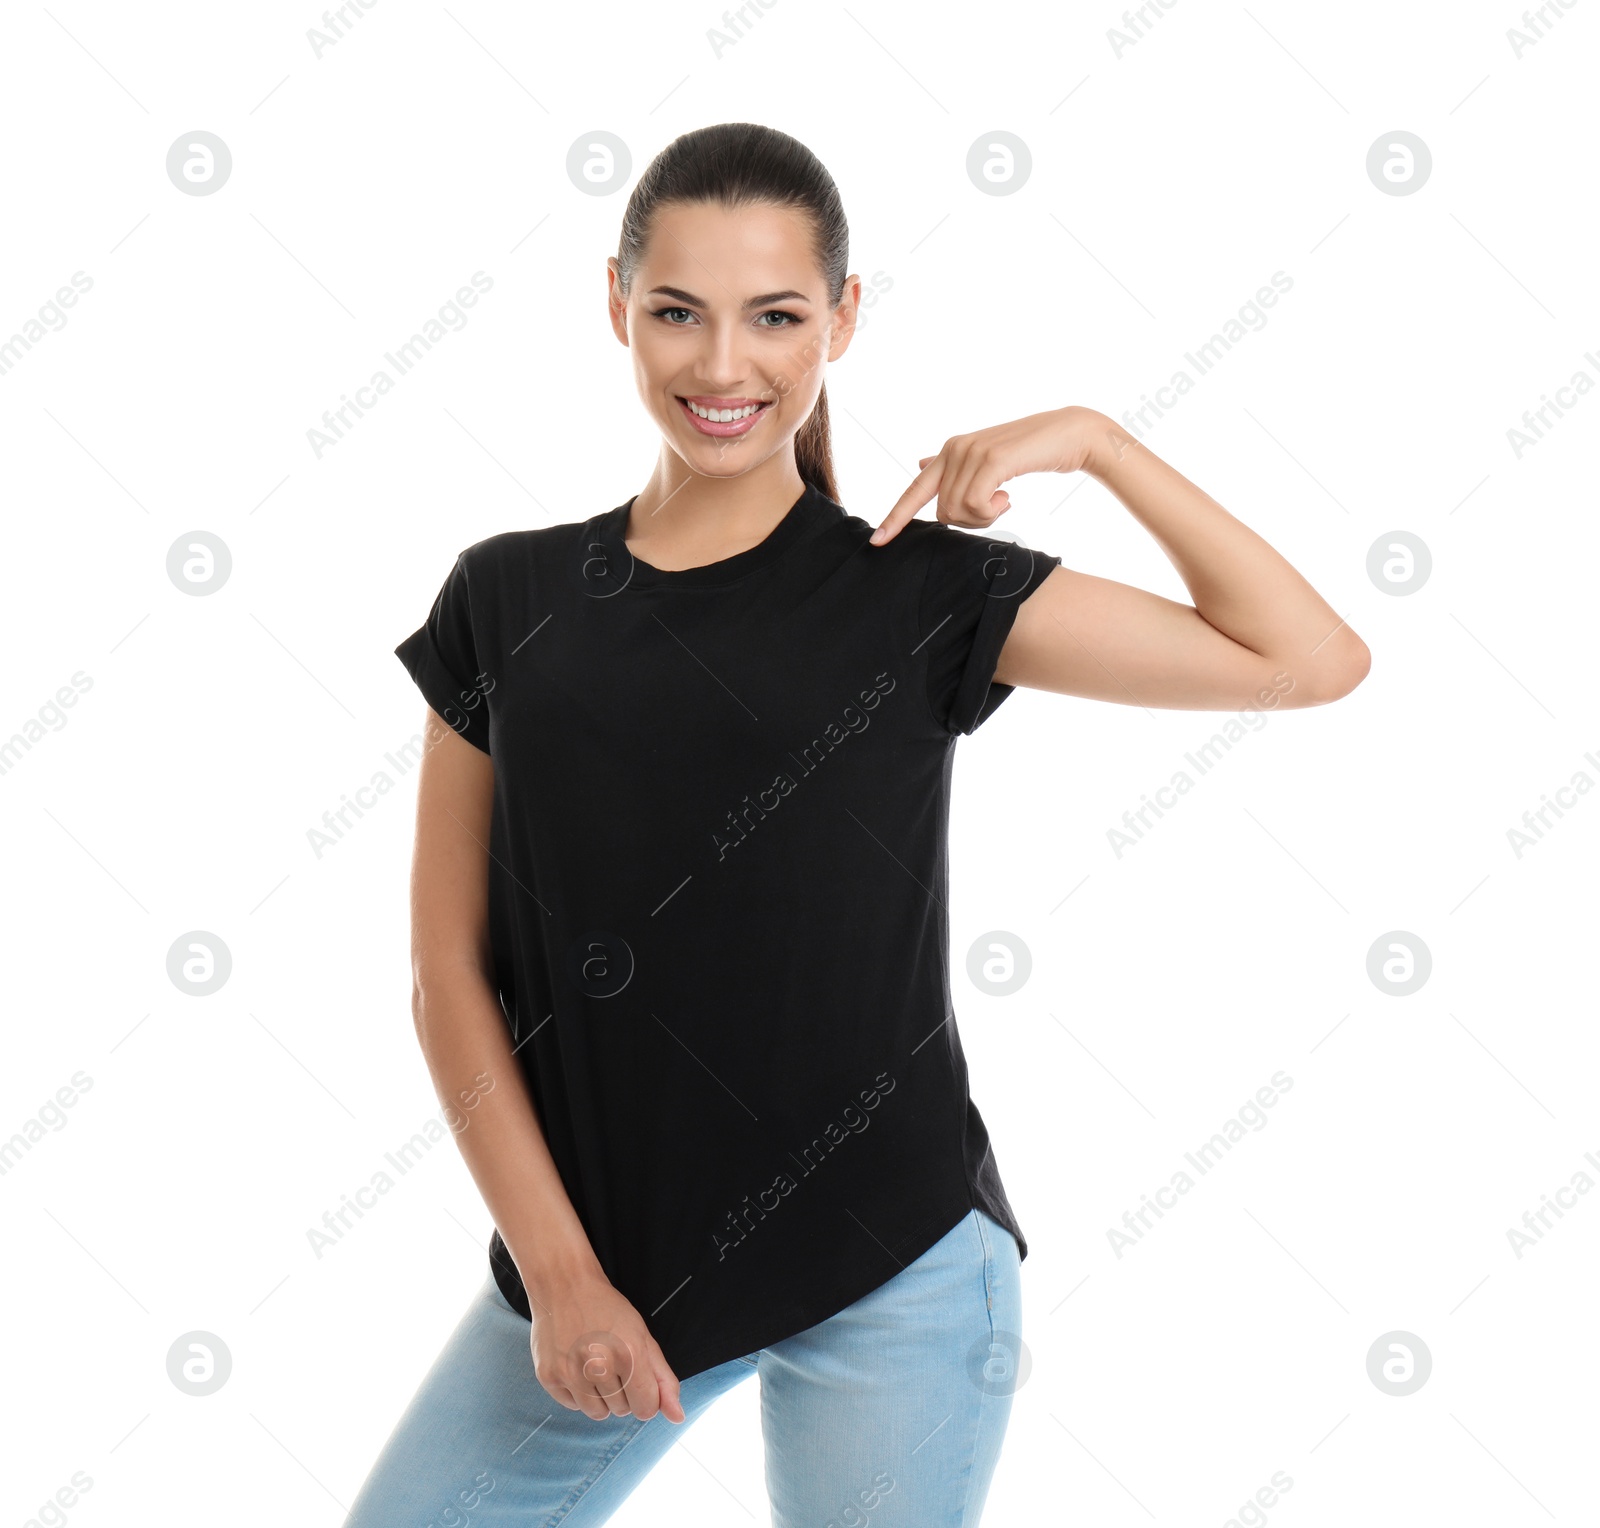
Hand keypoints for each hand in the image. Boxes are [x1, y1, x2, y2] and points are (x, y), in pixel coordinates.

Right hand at [527, 1269, 685, 1424]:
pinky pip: (572, 1406)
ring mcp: (571, 1372)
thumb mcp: (643, 1337)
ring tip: (595, 1367)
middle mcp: (599, 1365)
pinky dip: (577, 1393)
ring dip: (600, 1398)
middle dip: (622, 1393)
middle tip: (612, 1362)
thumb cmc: (608, 1311)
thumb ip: (663, 1378)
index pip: (646, 1408)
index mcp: (629, 1353)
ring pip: (597, 1414)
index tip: (639, 1382)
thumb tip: (678, 1417)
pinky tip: (576, 1365)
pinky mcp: (548, 1377)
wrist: (564, 1286)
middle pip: (621, 1411)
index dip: (646, 1398)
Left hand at [869, 405, 1114, 545]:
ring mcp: (971, 452)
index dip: (896, 517)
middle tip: (996, 507)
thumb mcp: (988, 460)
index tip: (878, 542)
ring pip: (959, 512)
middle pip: (943, 513)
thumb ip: (955, 466)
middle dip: (970, 522)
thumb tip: (920, 463)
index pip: (915, 490)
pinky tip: (1009, 496)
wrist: (1072, 435)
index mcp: (950, 452)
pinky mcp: (991, 459)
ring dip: (985, 518)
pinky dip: (993, 512)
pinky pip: (975, 505)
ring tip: (1004, 499)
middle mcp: (954, 449)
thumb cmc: (1033, 452)